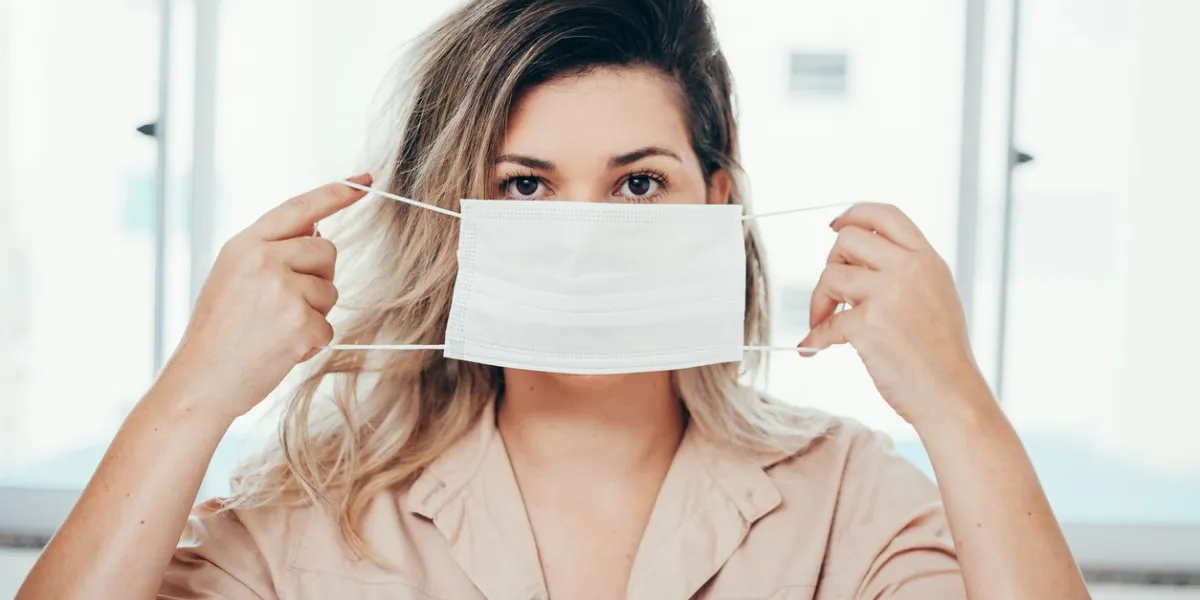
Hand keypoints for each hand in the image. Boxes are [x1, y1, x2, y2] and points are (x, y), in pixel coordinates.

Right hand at [160, 174, 371, 420]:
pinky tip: (281, 351)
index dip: (335, 193)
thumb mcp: (232, 277)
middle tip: (287, 305)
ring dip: (314, 314)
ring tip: (275, 330)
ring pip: (330, 290)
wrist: (200, 381)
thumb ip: (270, 252)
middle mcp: (263, 259)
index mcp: (244, 244)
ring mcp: (282, 289)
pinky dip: (311, 343)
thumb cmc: (219, 333)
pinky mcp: (299, 322)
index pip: (299, 208)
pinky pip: (328, 326)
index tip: (364, 181)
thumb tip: (319, 233)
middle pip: (326, 250)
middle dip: (319, 277)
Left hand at [798, 203, 991, 426]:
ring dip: (818, 301)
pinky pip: (826, 322)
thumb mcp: (937, 294)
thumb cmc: (941, 354)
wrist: (952, 395)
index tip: (835, 226)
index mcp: (927, 259)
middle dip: (831, 262)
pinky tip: (812, 347)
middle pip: (848, 239)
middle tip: (834, 291)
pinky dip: (814, 337)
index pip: (885, 214)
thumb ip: (905, 271)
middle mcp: (909, 269)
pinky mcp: (868, 324)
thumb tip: (858, 260)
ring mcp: (889, 295)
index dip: (853, 214)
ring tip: (822, 321)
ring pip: (831, 275)